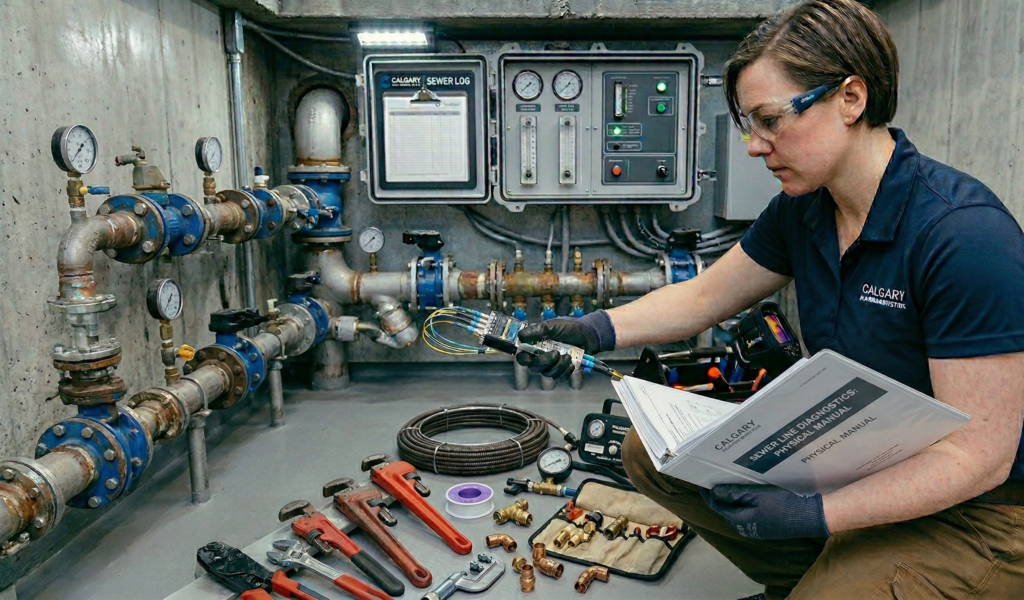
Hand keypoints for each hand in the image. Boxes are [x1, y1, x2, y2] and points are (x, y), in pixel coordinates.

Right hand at [514, 311, 614, 380]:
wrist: (588, 335)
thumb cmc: (570, 328)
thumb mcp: (552, 326)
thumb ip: (536, 330)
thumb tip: (521, 335)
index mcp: (536, 345)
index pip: (522, 356)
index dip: (523, 359)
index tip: (528, 358)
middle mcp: (542, 356)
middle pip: (534, 367)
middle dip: (545, 362)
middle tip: (556, 353)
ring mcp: (552, 364)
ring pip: (548, 373)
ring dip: (559, 366)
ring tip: (568, 356)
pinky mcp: (562, 370)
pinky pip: (559, 378)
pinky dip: (565, 372)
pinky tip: (571, 364)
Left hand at [701, 484, 829, 539]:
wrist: (808, 516)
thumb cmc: (782, 504)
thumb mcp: (756, 494)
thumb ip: (733, 494)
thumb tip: (713, 492)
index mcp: (740, 521)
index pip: (717, 506)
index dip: (708, 494)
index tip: (702, 482)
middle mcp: (746, 528)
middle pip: (726, 510)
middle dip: (720, 496)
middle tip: (715, 480)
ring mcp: (756, 529)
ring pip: (738, 512)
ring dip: (732, 500)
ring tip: (729, 484)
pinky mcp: (766, 527)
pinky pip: (749, 514)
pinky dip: (744, 504)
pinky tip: (747, 494)